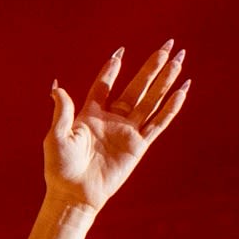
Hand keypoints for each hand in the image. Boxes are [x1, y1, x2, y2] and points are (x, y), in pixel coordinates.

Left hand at [44, 40, 189, 210]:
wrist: (75, 194)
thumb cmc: (61, 168)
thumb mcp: (56, 137)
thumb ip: (62, 111)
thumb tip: (56, 87)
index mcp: (91, 115)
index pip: (105, 85)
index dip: (112, 69)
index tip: (121, 51)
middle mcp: (112, 119)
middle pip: (136, 86)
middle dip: (152, 66)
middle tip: (168, 44)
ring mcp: (128, 131)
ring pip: (151, 100)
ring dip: (166, 80)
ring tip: (179, 60)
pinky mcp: (139, 145)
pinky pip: (159, 122)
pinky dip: (171, 107)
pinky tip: (183, 90)